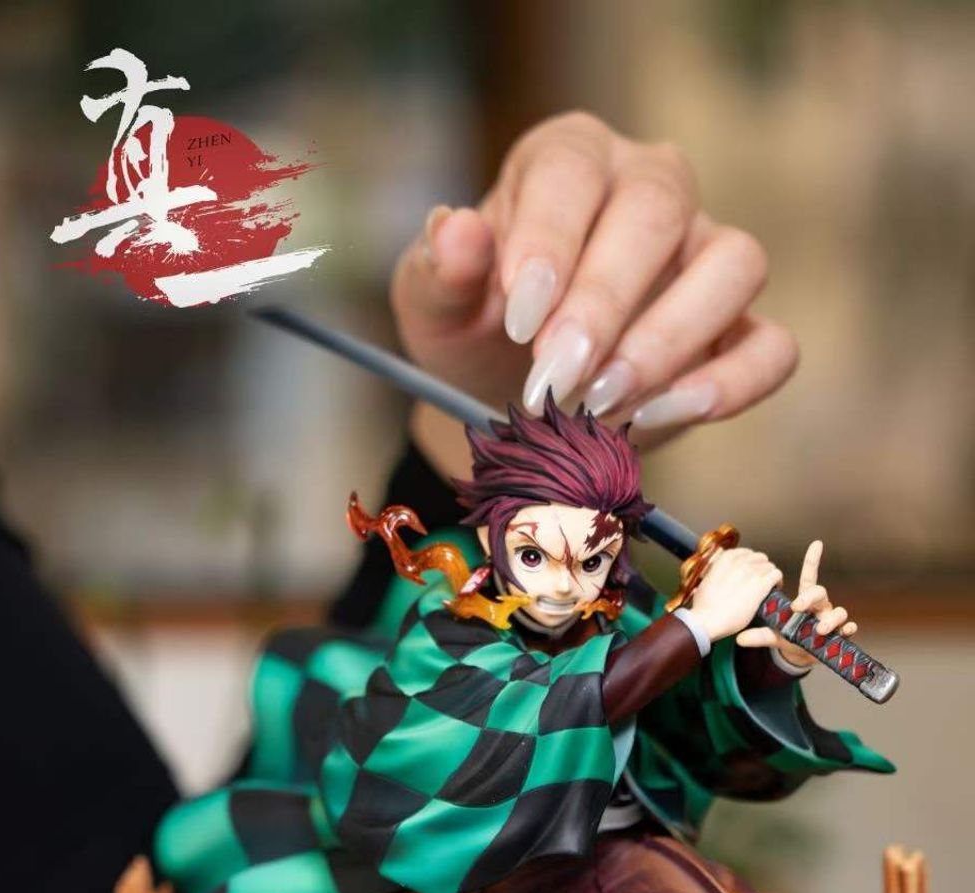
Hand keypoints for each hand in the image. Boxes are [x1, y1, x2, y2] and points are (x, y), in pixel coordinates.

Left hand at [391, 112, 797, 475]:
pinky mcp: (738, 331)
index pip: (573, 169)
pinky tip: (657, 419)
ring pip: (735, 265)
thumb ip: (441, 273)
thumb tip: (456, 232)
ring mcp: (706, 257)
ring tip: (602, 403)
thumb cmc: (474, 330)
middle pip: (659, 210)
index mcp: (570, 159)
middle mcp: (651, 189)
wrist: (505, 395)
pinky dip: (728, 387)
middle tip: (555, 378)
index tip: (520, 320)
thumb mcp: (435, 307)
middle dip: (605, 302)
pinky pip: (771, 347)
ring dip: (669, 341)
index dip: (550, 241)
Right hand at [689, 547, 782, 643]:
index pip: (744, 553)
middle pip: (759, 558)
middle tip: (759, 580)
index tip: (749, 571)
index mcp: (725, 559)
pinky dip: (778, 581)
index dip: (749, 563)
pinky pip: (777, 574)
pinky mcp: (761, 584)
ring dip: (770, 575)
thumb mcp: (703, 584)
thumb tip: (712, 578)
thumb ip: (712, 576)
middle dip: (761, 568)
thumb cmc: (703, 607)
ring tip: (768, 585)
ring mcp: (751, 572)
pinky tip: (775, 589)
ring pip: (770, 566)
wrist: (707, 620)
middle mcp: (740, 562)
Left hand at [736, 540, 856, 664]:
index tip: (816, 544)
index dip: (812, 561)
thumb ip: (760, 636)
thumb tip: (738, 638)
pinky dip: (848, 628)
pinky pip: (848, 627)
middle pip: (820, 593)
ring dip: (830, 619)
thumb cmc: (792, 637)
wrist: (804, 655)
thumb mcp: (775, 636)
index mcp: (805, 601)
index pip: (808, 577)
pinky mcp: (840, 633)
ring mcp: (832, 619)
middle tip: (797, 606)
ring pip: (838, 611)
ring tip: (819, 629)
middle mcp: (821, 607)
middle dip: (810, 598)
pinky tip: (845, 630)